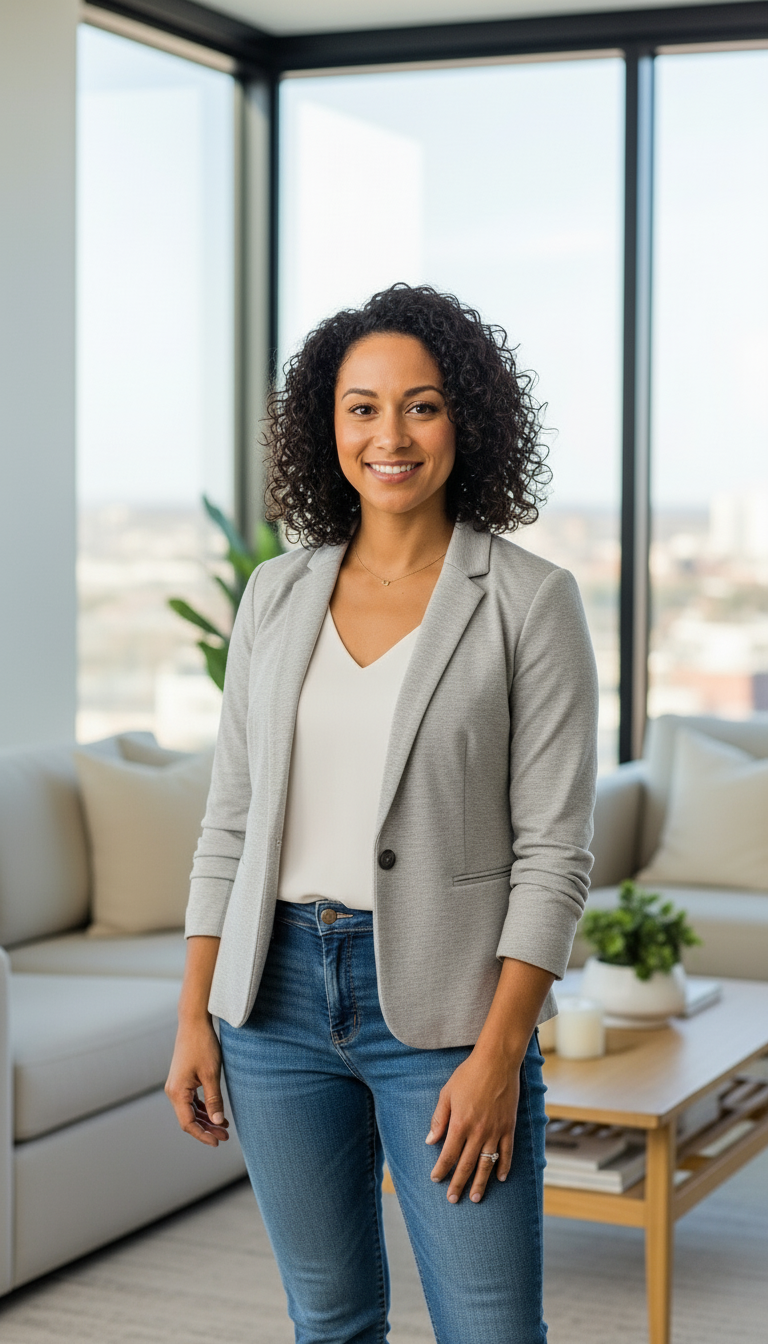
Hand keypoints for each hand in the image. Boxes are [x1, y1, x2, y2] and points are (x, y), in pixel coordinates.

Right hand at [165, 1017, 229, 1146]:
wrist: (194, 1023)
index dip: (203, 1135)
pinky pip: (192, 1101)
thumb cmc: (202, 1046)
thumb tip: (218, 1122)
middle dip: (207, 1129)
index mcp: (177, 1092)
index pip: (188, 1123)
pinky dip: (204, 1108)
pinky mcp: (183, 1080)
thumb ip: (214, 1099)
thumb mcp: (211, 1074)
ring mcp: (177, 1086)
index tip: (218, 1142)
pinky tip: (217, 1112)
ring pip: (191, 1111)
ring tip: (224, 1126)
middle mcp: (173, 1091)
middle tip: (226, 1135)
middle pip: (189, 1119)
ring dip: (206, 1119)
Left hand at [426, 1044, 520, 1202]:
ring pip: (487, 1164)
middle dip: (458, 1184)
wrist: (497, 1061)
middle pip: (466, 1165)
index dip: (441, 1169)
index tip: (436, 1179)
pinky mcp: (509, 1126)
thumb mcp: (447, 1093)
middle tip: (453, 1199)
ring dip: (480, 1183)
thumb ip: (439, 1119)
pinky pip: (507, 1152)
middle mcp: (478, 1132)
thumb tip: (430, 1141)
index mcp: (460, 1124)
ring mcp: (495, 1131)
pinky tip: (501, 1178)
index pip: (448, 1155)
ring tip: (475, 1198)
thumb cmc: (468, 1074)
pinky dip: (504, 1166)